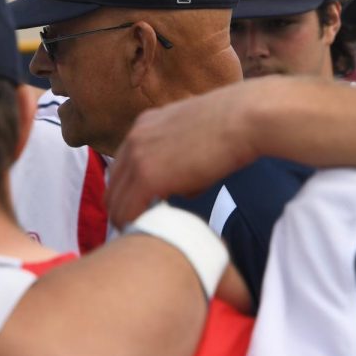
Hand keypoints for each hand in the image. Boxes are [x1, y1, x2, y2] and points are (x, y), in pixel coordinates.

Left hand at [107, 80, 267, 227]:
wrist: (243, 119)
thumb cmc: (231, 127)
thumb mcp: (192, 137)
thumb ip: (176, 159)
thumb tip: (177, 190)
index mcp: (143, 125)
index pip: (121, 166)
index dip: (127, 191)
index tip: (139, 209)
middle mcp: (134, 138)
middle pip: (113, 186)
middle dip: (123, 209)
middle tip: (140, 228)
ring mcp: (138, 157)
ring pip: (116, 202)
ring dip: (128, 221)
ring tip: (146, 236)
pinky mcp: (148, 176)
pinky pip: (129, 211)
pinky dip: (135, 225)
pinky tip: (151, 234)